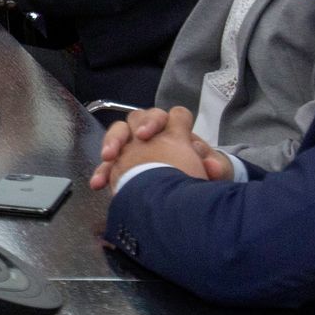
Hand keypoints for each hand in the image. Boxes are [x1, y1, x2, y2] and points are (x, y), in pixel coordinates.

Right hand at [88, 107, 223, 190]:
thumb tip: (212, 166)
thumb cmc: (202, 176)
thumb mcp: (213, 173)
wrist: (191, 198)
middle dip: (134, 127)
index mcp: (178, 133)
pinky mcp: (125, 167)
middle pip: (139, 118)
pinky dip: (103, 172)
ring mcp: (137, 149)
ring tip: (109, 157)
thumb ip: (215, 168)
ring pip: (120, 134)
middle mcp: (155, 136)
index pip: (174, 116)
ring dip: (112, 142)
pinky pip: (110, 165)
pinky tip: (99, 183)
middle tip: (134, 140)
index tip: (145, 136)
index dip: (159, 122)